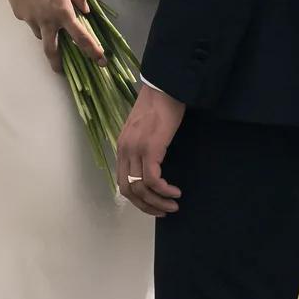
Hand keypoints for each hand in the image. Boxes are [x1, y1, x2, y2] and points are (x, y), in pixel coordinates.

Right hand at [0, 0, 104, 74]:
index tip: (99, 60)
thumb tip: (85, 10)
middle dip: (56, 64)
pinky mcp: (20, 15)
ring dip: (46, 33)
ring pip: (40, 34)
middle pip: (51, 50)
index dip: (91, 50)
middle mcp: (47, 20)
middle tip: (60, 70)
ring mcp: (31, 19)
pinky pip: (31, 21)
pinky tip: (34, 3)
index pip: (80, 37)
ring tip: (47, 18)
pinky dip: (36, 17)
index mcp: (62, 12)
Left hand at [116, 85, 185, 215]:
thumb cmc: (160, 105)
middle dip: (146, 206)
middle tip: (164, 211)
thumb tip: (153, 165)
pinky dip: (164, 190)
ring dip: (157, 201)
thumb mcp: (145, 129)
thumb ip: (143, 146)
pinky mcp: (150, 148)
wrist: (165, 87)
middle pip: (129, 190)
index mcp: (122, 147)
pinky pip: (153, 179)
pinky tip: (175, 192)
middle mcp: (125, 150)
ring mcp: (136, 149)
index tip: (153, 205)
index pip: (123, 182)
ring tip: (173, 205)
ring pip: (141, 188)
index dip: (137, 199)